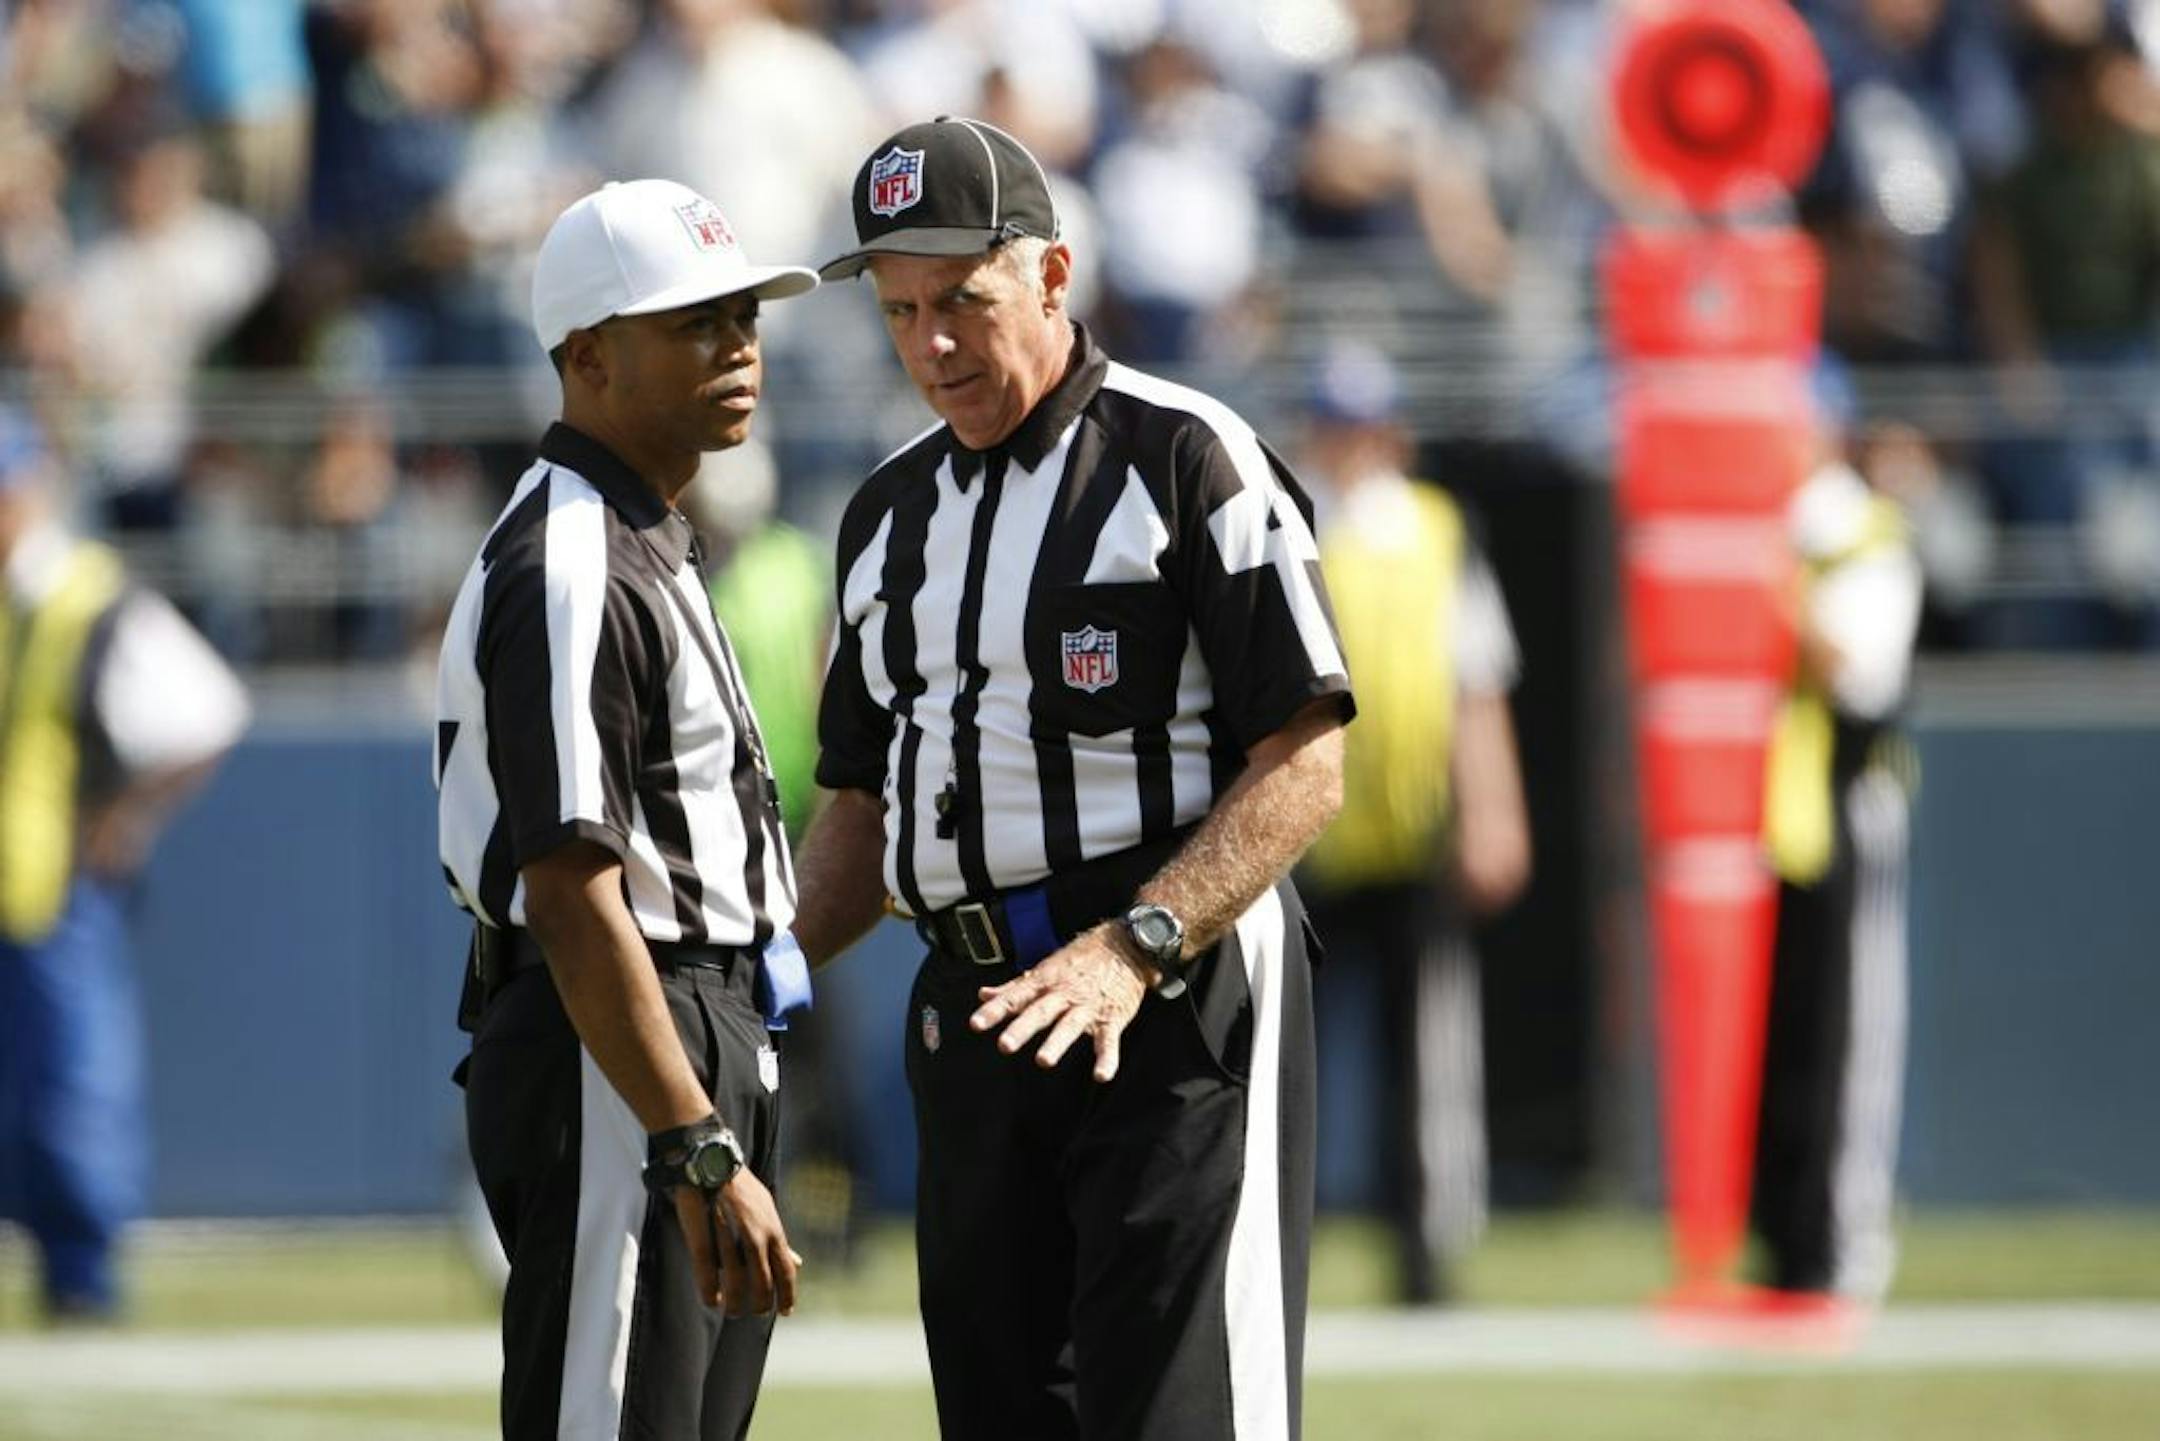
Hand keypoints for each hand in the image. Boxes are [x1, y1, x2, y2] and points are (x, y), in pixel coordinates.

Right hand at [670, 1169, 801, 1316]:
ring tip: (730, 1310)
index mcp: (773, 1231)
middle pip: (763, 1285)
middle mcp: (756, 1238)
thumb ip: (780, 1241)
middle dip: (759, 1305)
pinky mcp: (705, 1239)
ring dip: (734, 1305)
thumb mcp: (768, 1211)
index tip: (786, 1312)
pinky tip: (711, 1301)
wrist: (710, 1162)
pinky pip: (708, 1276)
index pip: (786, 1272)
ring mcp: (730, 1240)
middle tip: (753, 1312)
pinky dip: (710, 1294)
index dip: (788, 1296)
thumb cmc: (740, 1188)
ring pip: (736, 1286)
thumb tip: (798, 1263)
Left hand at [969, 923, 1149, 1081]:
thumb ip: (1015, 986)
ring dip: (1057, 1042)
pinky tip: (1101, 1075)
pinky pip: (1109, 1041)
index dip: (995, 1011)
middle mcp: (1064, 994)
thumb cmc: (1083, 958)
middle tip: (1004, 1045)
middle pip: (1040, 1012)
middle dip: (1022, 1029)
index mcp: (1046, 982)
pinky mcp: (1112, 1018)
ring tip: (1043, 1060)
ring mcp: (1088, 1007)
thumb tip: (983, 995)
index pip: (1015, 997)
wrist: (1127, 945)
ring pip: (1070, 1026)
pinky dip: (1107, 1059)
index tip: (976, 1024)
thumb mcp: (1047, 967)